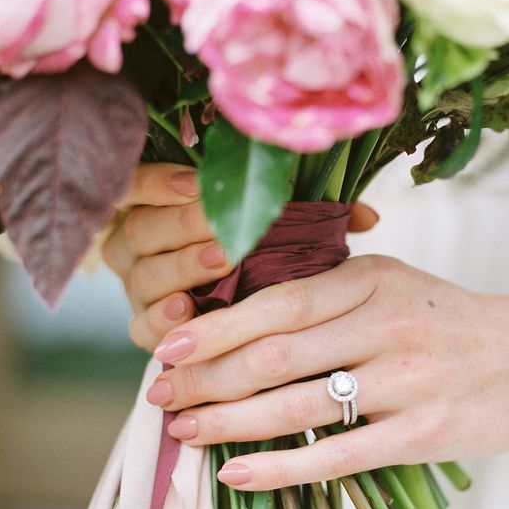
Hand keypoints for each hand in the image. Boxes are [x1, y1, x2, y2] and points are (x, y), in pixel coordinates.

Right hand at [103, 163, 379, 350]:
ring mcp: (140, 288)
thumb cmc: (264, 257)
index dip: (161, 180)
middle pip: (139, 230)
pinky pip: (141, 325)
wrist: (256, 319)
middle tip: (223, 227)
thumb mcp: (282, 229)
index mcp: (159, 206)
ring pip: (141, 275)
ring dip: (179, 268)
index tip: (196, 181)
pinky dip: (161, 319)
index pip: (138, 182)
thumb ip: (311, 216)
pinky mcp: (148, 328)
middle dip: (182, 226)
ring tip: (219, 262)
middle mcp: (139, 246)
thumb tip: (369, 216)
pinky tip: (187, 311)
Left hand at [146, 255, 508, 489]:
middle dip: (206, 378)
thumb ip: (334, 298)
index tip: (168, 350)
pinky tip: (237, 474)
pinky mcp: (424, 432)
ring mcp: (408, 379)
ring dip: (229, 422)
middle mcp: (387, 322)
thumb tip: (248, 325)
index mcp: (374, 279)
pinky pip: (337, 453)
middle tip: (161, 395)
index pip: (276, 303)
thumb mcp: (400, 286)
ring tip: (185, 431)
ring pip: (297, 404)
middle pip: (275, 354)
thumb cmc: (459, 323)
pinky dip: (280, 466)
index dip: (214, 330)